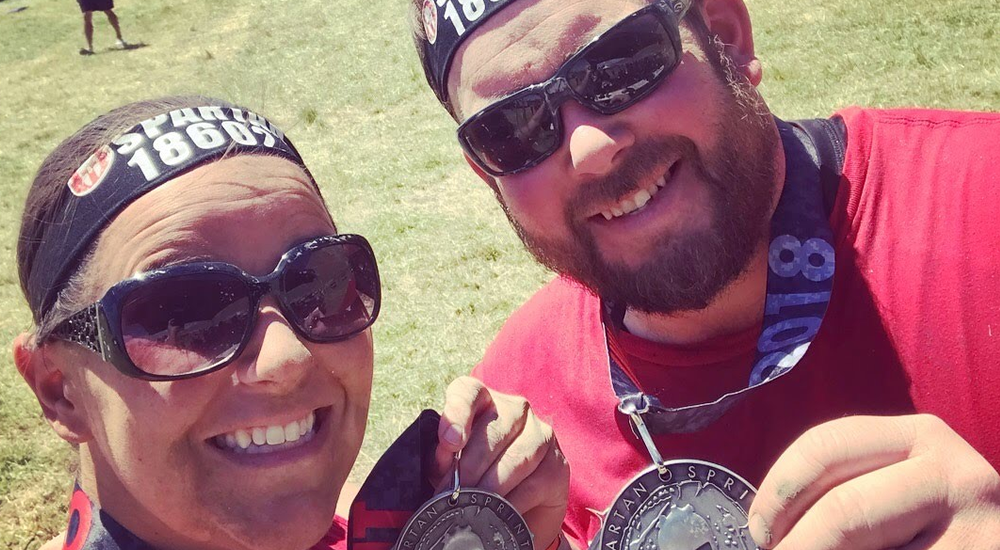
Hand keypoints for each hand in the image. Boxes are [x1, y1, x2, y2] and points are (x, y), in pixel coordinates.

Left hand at [435, 376, 570, 549]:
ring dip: (490, 488)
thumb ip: (443, 458)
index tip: (450, 442)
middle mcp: (515, 409)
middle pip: (492, 432)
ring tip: (473, 505)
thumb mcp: (450, 465)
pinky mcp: (558, 464)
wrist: (517, 508)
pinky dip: (511, 503)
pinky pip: (533, 485)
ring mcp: (541, 434)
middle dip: (469, 468)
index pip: (469, 392)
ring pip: (515, 459)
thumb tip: (443, 463)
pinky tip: (499, 514)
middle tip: (452, 494)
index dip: (458, 413)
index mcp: (483, 400)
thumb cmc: (475, 477)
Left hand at [748, 414, 999, 548]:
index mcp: (921, 437)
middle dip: (796, 541)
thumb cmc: (934, 524)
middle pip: (844, 506)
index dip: (780, 488)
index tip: (758, 527)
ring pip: (865, 548)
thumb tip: (767, 521)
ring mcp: (977, 529)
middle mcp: (954, 474)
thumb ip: (844, 485)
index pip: (827, 444)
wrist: (996, 543)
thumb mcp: (896, 486)